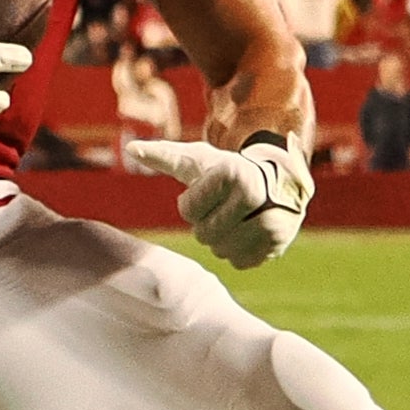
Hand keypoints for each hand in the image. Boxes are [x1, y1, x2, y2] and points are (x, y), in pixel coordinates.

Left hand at [123, 132, 313, 268]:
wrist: (279, 181)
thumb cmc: (228, 171)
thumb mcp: (198, 161)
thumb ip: (164, 156)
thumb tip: (131, 148)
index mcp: (231, 173)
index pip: (187, 210)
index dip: (192, 204)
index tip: (209, 191)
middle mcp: (255, 196)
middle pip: (204, 234)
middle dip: (207, 223)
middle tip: (223, 207)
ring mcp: (270, 222)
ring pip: (221, 250)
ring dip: (221, 239)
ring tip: (237, 219)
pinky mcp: (278, 244)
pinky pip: (240, 262)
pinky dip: (239, 251)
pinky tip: (249, 232)